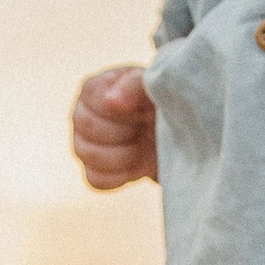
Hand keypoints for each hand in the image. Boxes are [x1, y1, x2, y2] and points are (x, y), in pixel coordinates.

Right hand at [71, 63, 158, 191]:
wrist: (181, 134)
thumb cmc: (167, 105)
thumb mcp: (157, 89)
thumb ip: (135, 85)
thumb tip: (111, 100)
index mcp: (96, 88)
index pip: (89, 97)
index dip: (119, 109)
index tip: (142, 111)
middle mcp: (83, 114)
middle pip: (87, 126)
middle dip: (124, 131)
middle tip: (145, 128)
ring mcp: (84, 144)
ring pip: (88, 155)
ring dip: (124, 154)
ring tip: (144, 145)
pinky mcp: (93, 171)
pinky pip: (96, 179)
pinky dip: (121, 175)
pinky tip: (137, 165)